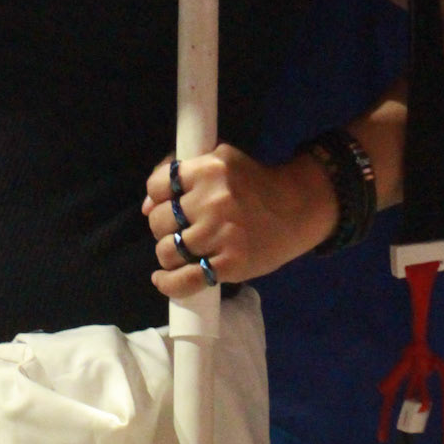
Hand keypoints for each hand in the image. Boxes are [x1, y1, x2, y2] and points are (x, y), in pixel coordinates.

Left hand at [142, 143, 337, 298]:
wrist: (297, 208)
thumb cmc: (253, 183)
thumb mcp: (221, 160)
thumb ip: (179, 171)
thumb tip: (146, 206)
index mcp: (209, 169)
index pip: (157, 186)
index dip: (158, 197)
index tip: (169, 204)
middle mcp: (213, 201)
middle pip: (159, 221)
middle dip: (164, 227)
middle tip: (181, 229)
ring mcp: (222, 234)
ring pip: (167, 251)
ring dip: (168, 254)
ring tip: (181, 251)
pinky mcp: (230, 264)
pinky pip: (185, 280)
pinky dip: (168, 283)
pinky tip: (163, 279)